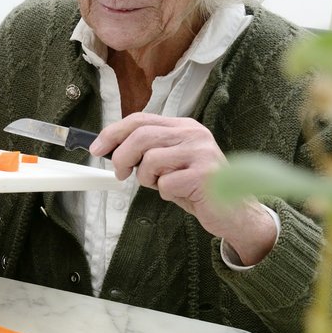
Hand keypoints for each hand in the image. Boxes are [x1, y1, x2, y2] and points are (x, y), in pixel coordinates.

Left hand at [94, 112, 276, 264]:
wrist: (235, 212)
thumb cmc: (198, 188)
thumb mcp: (172, 163)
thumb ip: (149, 151)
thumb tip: (112, 150)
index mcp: (184, 127)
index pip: (140, 120)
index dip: (114, 132)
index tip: (97, 147)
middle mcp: (194, 134)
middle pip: (141, 136)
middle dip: (122, 156)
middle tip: (119, 174)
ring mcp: (201, 152)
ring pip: (151, 160)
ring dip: (148, 179)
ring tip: (164, 186)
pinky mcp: (204, 175)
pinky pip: (166, 184)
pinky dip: (165, 193)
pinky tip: (183, 194)